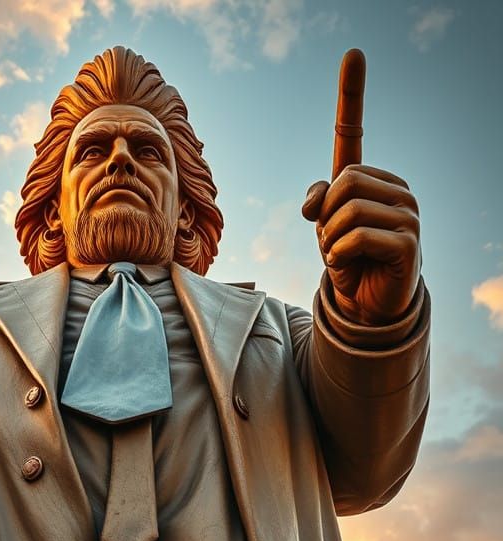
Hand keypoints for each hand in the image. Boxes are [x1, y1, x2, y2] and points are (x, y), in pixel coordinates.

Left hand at [301, 49, 420, 324]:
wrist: (366, 304)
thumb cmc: (348, 260)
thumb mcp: (324, 227)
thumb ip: (317, 202)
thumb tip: (317, 200)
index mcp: (371, 178)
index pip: (354, 132)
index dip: (350, 95)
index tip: (353, 53)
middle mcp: (395, 188)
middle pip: (341, 182)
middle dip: (325, 218)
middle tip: (333, 241)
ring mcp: (407, 212)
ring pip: (346, 210)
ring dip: (331, 240)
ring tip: (343, 255)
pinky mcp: (407, 240)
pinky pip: (357, 236)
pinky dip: (341, 255)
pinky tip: (350, 264)